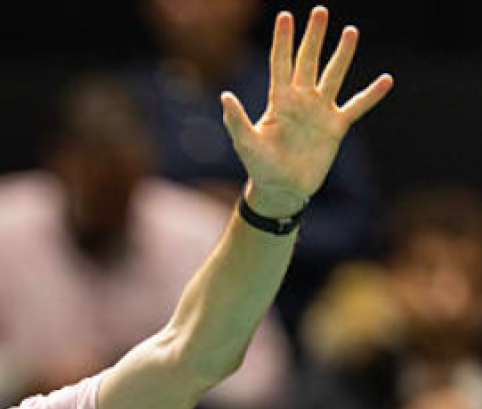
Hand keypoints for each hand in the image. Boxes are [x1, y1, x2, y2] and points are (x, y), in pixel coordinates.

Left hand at [220, 7, 392, 216]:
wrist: (282, 189)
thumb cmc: (259, 166)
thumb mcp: (246, 143)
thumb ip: (236, 120)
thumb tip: (224, 96)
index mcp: (279, 101)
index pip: (281, 63)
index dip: (283, 40)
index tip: (285, 16)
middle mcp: (301, 100)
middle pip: (309, 61)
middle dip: (314, 37)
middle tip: (320, 11)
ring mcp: (320, 111)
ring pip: (334, 76)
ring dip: (343, 55)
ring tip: (350, 31)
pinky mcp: (336, 127)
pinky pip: (357, 106)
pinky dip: (371, 95)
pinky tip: (386, 80)